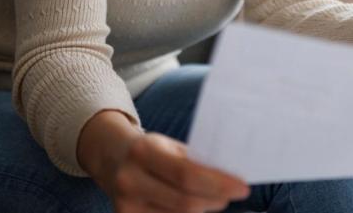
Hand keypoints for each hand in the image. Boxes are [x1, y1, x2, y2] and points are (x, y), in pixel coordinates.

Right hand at [94, 132, 249, 212]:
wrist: (110, 157)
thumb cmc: (150, 150)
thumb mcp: (168, 145)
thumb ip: (194, 161)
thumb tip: (230, 178)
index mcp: (143, 152)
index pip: (187, 174)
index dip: (218, 183)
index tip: (242, 186)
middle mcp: (130, 180)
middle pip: (185, 202)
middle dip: (215, 200)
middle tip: (233, 194)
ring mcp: (126, 205)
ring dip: (204, 210)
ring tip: (214, 199)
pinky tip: (197, 207)